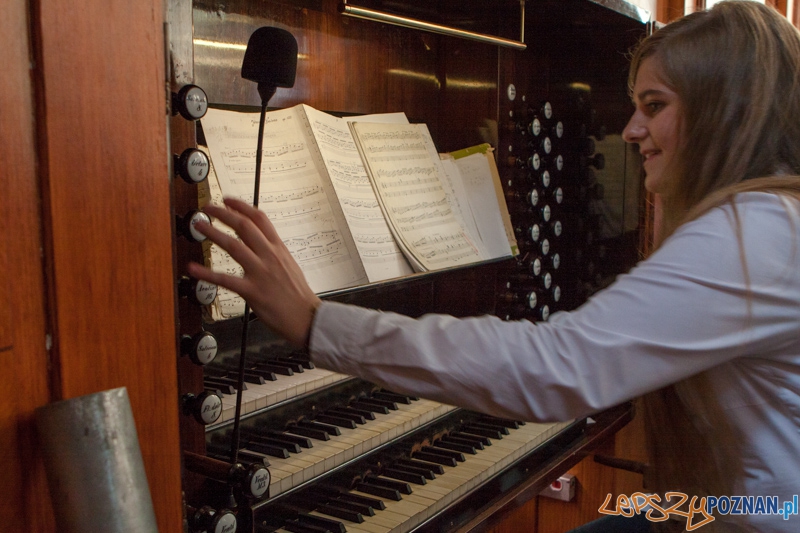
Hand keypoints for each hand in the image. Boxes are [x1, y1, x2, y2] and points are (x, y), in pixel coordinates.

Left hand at [187, 197, 320, 345]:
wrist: (307, 317)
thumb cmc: (298, 295)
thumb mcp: (290, 265)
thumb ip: (273, 252)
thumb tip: (260, 243)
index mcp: (278, 249)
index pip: (260, 219)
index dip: (241, 206)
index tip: (227, 200)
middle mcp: (269, 256)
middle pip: (244, 226)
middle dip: (223, 213)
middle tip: (208, 208)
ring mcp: (260, 273)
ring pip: (233, 246)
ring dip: (213, 233)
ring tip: (199, 225)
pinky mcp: (252, 291)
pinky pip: (225, 280)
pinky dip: (206, 273)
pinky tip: (193, 268)